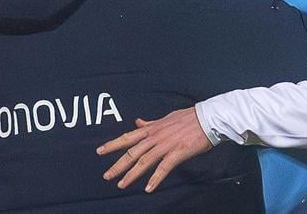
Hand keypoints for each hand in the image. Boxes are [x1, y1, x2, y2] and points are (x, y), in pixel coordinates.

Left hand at [97, 107, 212, 192]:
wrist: (207, 118)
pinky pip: (164, 168)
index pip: (128, 137)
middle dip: (118, 165)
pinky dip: (155, 178)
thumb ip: (150, 123)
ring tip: (121, 185)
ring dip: (132, 174)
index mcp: (151, 129)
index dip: (112, 144)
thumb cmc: (188, 118)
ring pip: (144, 161)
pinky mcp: (177, 153)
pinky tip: (148, 188)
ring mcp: (165, 145)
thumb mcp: (165, 118)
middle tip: (106, 176)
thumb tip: (137, 122)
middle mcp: (155, 137)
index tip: (99, 151)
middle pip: (132, 152)